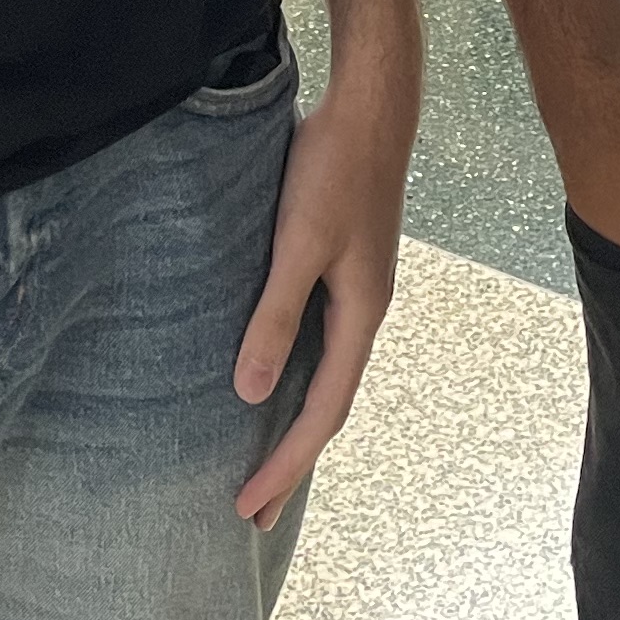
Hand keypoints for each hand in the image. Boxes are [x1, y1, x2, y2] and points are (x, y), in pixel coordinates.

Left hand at [229, 53, 414, 529]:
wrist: (370, 107)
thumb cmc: (333, 168)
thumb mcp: (298, 243)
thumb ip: (276, 315)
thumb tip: (253, 394)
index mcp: (360, 315)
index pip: (322, 412)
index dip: (286, 463)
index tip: (249, 506)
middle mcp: (364, 312)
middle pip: (328, 406)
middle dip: (292, 461)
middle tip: (254, 512)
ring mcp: (356, 290)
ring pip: (325, 376)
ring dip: (295, 423)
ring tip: (261, 461)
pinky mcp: (342, 267)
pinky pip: (319, 344)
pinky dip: (297, 377)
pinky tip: (273, 378)